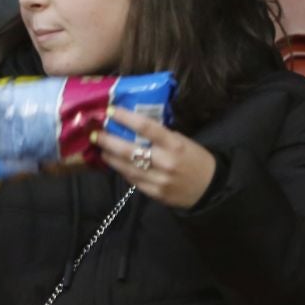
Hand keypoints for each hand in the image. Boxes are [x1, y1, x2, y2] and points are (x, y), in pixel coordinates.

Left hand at [94, 107, 218, 209]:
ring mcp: (158, 180)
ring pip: (126, 167)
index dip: (126, 118)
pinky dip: (121, 170)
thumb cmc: (195, 159)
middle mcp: (165, 162)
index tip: (111, 111)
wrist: (210, 189)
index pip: (146, 127)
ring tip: (100, 147)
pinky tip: (114, 162)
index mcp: (174, 144)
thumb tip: (134, 124)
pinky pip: (132, 180)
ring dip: (110, 156)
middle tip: (95, 132)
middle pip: (129, 150)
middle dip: (108, 141)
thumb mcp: (182, 140)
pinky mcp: (154, 194)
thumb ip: (160, 134)